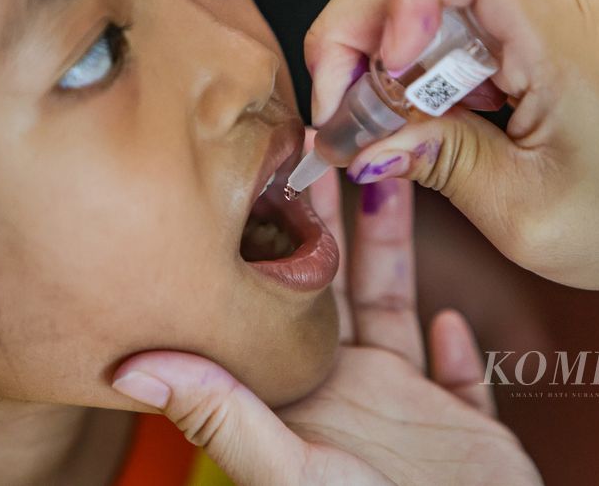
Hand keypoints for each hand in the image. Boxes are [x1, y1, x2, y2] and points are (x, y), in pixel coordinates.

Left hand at [111, 133, 541, 484]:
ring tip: (392, 179)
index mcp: (305, 399)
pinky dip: (456, 343)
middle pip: (342, 288)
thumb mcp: (292, 473)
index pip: (282, 302)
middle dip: (337, 219)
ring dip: (396, 250)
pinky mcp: (465, 427)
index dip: (276, 236)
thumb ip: (224, 416)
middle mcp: (349, 395)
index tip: (267, 170)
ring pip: (400, 308)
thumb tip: (133, 366)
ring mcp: (407, 409)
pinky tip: (447, 310)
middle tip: (331, 146)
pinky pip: (460, 373)